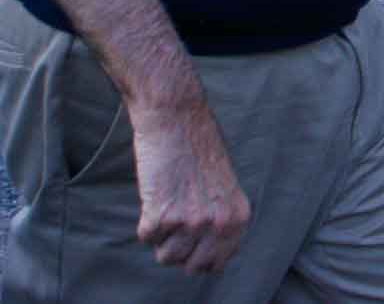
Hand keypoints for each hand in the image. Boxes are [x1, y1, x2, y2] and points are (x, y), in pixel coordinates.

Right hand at [130, 99, 251, 273]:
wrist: (176, 117)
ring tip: (167, 202)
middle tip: (175, 222)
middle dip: (179, 250)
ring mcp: (191, 221)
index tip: (191, 242)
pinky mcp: (162, 215)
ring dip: (161, 235)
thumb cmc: (198, 146)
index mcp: (238, 217)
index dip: (199, 256)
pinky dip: (145, 220)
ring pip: (165, 256)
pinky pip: (146, 237)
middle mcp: (219, 223)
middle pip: (191, 266)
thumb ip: (221, 219)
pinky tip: (155, 194)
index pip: (217, 263)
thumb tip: (210, 258)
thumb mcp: (224, 185)